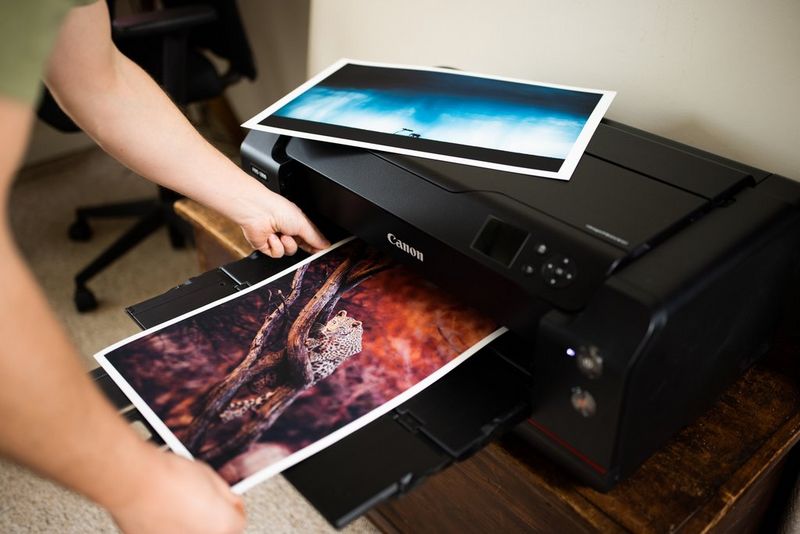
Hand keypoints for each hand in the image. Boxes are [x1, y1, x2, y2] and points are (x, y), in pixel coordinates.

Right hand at [108, 451, 244, 533]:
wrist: (133, 481)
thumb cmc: (167, 476)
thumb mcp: (210, 476)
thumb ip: (225, 496)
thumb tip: (228, 501)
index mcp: (223, 525)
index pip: (238, 521)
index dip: (231, 506)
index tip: (225, 502)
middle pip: (214, 531)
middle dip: (210, 519)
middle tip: (199, 503)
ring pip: (192, 533)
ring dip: (188, 525)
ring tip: (177, 507)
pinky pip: (168, 533)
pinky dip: (167, 528)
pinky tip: (162, 514)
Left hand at [238, 188, 329, 257]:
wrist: (258, 212)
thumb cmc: (278, 209)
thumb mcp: (303, 224)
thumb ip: (315, 237)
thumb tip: (325, 245)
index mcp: (297, 223)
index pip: (310, 238)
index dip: (315, 245)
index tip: (321, 251)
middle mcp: (287, 231)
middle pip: (300, 247)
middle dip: (300, 244)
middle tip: (299, 240)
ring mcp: (277, 239)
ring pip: (289, 252)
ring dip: (287, 244)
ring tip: (282, 234)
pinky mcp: (266, 246)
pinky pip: (277, 254)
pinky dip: (275, 246)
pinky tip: (272, 237)